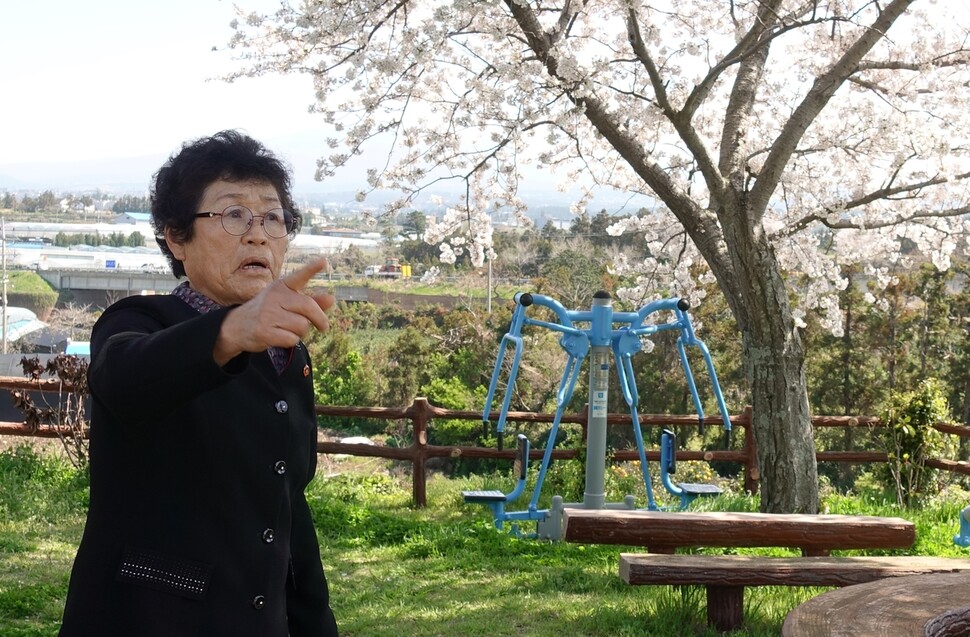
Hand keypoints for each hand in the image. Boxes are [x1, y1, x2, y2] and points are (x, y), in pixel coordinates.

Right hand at [214, 258, 336, 365]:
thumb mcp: (286, 302)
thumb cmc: (268, 312)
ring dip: (300, 332)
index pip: (298, 276)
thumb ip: (310, 301)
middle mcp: (274, 297)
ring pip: (302, 326)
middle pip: (308, 307)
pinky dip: (291, 341)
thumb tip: (331, 299)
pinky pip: (292, 339)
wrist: (236, 326)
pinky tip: (279, 336)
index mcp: (281, 286)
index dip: (312, 269)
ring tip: (287, 329)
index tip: (324, 261)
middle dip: (320, 319)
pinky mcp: (263, 331)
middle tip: (324, 327)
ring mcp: (267, 314)